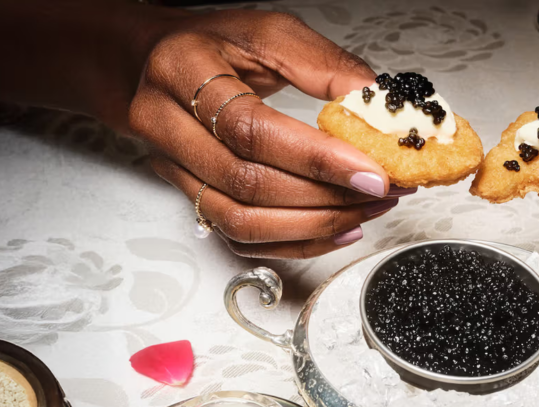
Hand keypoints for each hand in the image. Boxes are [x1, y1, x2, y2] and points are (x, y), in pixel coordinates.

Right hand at [130, 10, 406, 257]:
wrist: (157, 62)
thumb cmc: (212, 45)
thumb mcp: (267, 32)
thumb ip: (322, 64)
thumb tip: (373, 99)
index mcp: (182, 70)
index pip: (250, 129)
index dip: (316, 158)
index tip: (369, 172)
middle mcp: (166, 123)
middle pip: (247, 183)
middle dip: (324, 197)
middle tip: (380, 191)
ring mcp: (173, 167)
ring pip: (241, 221)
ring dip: (314, 225)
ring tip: (365, 211)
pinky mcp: (190, 197)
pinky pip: (241, 238)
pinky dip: (296, 243)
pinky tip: (338, 230)